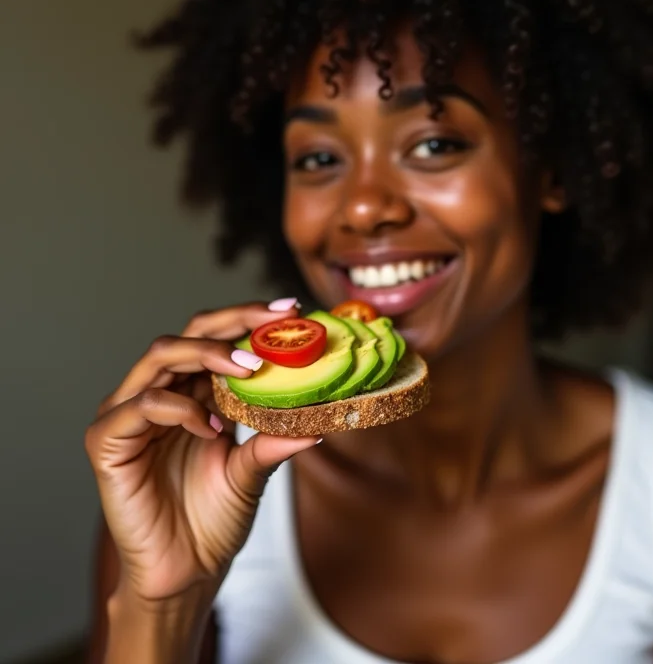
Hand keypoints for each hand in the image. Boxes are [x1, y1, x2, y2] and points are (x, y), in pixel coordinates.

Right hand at [85, 300, 318, 603]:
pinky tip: (212, 427)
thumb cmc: (213, 518)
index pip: (213, 338)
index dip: (247, 318)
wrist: (186, 571)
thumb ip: (273, 438)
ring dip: (209, 355)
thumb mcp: (252, 470)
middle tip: (274, 322)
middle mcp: (159, 394)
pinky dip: (181, 408)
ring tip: (250, 370)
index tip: (289, 309)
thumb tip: (317, 422)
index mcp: (191, 392)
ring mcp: (129, 414)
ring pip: (161, 356)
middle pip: (187, 334)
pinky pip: (142, 405)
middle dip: (232, 322)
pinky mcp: (108, 441)